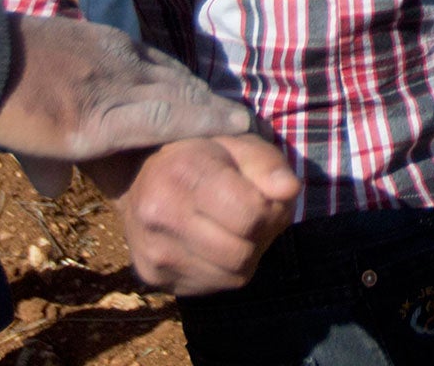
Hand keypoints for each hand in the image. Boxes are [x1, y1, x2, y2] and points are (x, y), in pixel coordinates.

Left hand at [0, 14, 254, 162]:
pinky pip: (154, 58)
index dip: (210, 121)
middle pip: (181, 93)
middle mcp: (120, 85)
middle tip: (241, 120)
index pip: (171, 118)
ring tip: (215, 104)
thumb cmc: (6, 110)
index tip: (244, 125)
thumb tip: (57, 189)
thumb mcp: (27, 147)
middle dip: (214, 107)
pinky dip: (170, 73)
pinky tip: (174, 78)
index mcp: (102, 121)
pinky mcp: (111, 36)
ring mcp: (119, 55)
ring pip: (171, 73)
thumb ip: (48, 167)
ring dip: (196, 91)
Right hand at [100, 134, 298, 294]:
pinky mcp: (153, 277)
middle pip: (241, 251)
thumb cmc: (205, 159)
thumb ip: (269, 165)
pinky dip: (230, 269)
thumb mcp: (242, 146)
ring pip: (232, 273)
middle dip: (262, 235)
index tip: (267, 197)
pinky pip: (214, 286)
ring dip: (249, 254)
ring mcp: (152, 251)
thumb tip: (290, 191)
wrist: (143, 182)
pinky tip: (220, 245)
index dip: (273, 210)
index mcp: (182, 173)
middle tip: (258, 215)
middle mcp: (159, 215)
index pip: (250, 215)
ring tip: (240, 229)